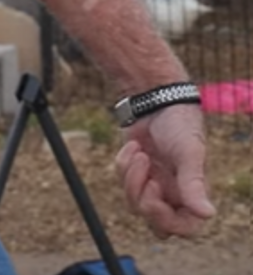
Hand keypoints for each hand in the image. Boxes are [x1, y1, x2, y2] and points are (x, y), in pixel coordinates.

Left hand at [114, 103, 215, 238]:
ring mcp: (152, 183)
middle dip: (144, 199)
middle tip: (147, 174)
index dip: (166, 219)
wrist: (155, 100)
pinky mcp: (134, 171)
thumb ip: (193, 184)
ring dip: (132, 177)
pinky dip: (123, 163)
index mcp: (192, 194)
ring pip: (134, 201)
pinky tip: (134, 146)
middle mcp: (173, 193)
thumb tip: (207, 214)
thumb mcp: (188, 153)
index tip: (154, 196)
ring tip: (140, 153)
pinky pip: (122, 180)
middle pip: (154, 220)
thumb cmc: (179, 125)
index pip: (183, 227)